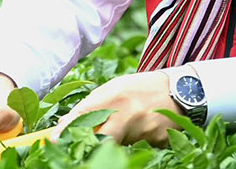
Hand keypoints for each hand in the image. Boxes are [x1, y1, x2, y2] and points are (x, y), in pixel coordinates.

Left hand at [54, 71, 179, 146]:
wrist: (182, 90)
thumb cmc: (142, 88)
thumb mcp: (115, 87)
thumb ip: (92, 104)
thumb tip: (65, 124)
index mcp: (114, 95)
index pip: (83, 116)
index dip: (66, 131)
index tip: (53, 141)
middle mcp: (128, 112)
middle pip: (99, 139)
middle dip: (91, 143)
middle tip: (87, 144)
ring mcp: (143, 129)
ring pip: (119, 144)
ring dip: (118, 139)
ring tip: (131, 122)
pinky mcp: (157, 141)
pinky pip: (139, 147)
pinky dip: (138, 141)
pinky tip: (146, 127)